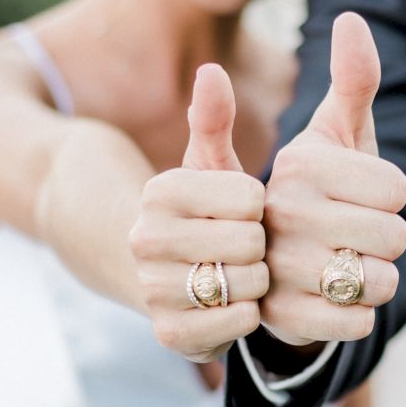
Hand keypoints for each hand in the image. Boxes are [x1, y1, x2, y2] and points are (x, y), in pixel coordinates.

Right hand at [130, 65, 267, 361]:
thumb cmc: (199, 211)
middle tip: (246, 245)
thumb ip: (213, 119)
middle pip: (250, 243)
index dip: (258, 205)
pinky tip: (233, 302)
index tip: (242, 209)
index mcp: (160, 191)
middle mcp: (145, 238)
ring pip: (247, 285)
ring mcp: (153, 289)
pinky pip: (238, 324)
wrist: (153, 273)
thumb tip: (212, 72)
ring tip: (239, 272)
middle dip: (260, 245)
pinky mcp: (170, 334)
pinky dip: (246, 315)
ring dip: (256, 281)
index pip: (250, 196)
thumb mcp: (206, 163)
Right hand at [261, 13, 405, 344]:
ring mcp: (276, 270)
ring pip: (380, 283)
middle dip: (387, 239)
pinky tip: (335, 297)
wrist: (264, 258)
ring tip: (344, 264)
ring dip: (376, 279)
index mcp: (299, 166)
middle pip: (394, 238)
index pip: (397, 191)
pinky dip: (359, 314)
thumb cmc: (315, 187)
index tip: (357, 196)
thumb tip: (351, 19)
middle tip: (352, 234)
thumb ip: (350, 81)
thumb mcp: (331, 134)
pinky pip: (360, 322)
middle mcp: (281, 214)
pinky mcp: (281, 318)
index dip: (391, 197)